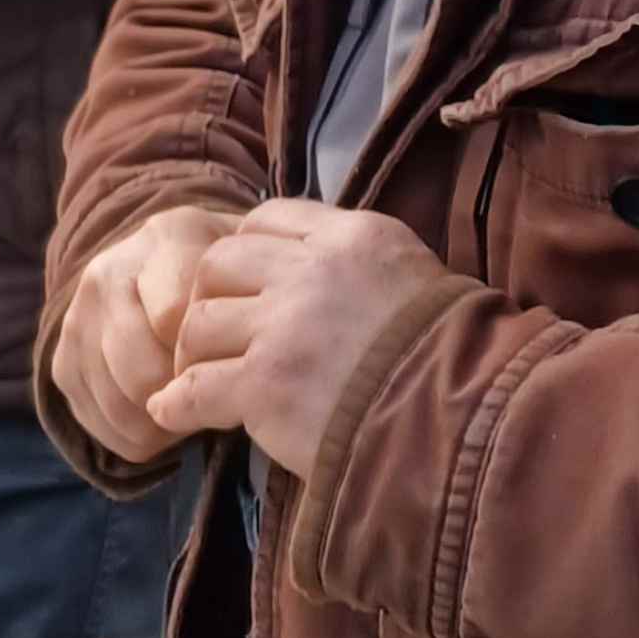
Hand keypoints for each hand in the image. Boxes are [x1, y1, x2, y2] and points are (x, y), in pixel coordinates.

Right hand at [50, 201, 251, 463]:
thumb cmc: (226, 280)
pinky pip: (106, 428)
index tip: (236, 363)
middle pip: (145, 371)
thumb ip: (253, 302)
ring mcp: (77, 318)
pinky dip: (143, 436)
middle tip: (215, 396)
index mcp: (167, 237)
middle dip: (187, 396)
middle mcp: (109, 271)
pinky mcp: (63, 364)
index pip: (181, 317)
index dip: (214, 356)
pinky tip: (165, 416)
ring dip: (166, 422)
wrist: (162, 268)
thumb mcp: (254, 270)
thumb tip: (239, 371)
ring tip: (193, 404)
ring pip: (125, 407)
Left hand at [147, 199, 450, 478]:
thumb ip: (361, 268)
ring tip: (198, 378)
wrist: (468, 418)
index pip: (267, 219)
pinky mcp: (265, 384)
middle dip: (209, 298)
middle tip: (213, 335)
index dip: (245, 252)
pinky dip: (176, 403)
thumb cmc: (459, 360)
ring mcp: (284, 326)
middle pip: (219, 263)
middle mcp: (311, 270)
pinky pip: (195, 388)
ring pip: (198, 324)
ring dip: (192, 354)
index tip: (243, 286)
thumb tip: (316, 275)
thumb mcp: (417, 280)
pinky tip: (170, 413)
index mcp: (353, 236)